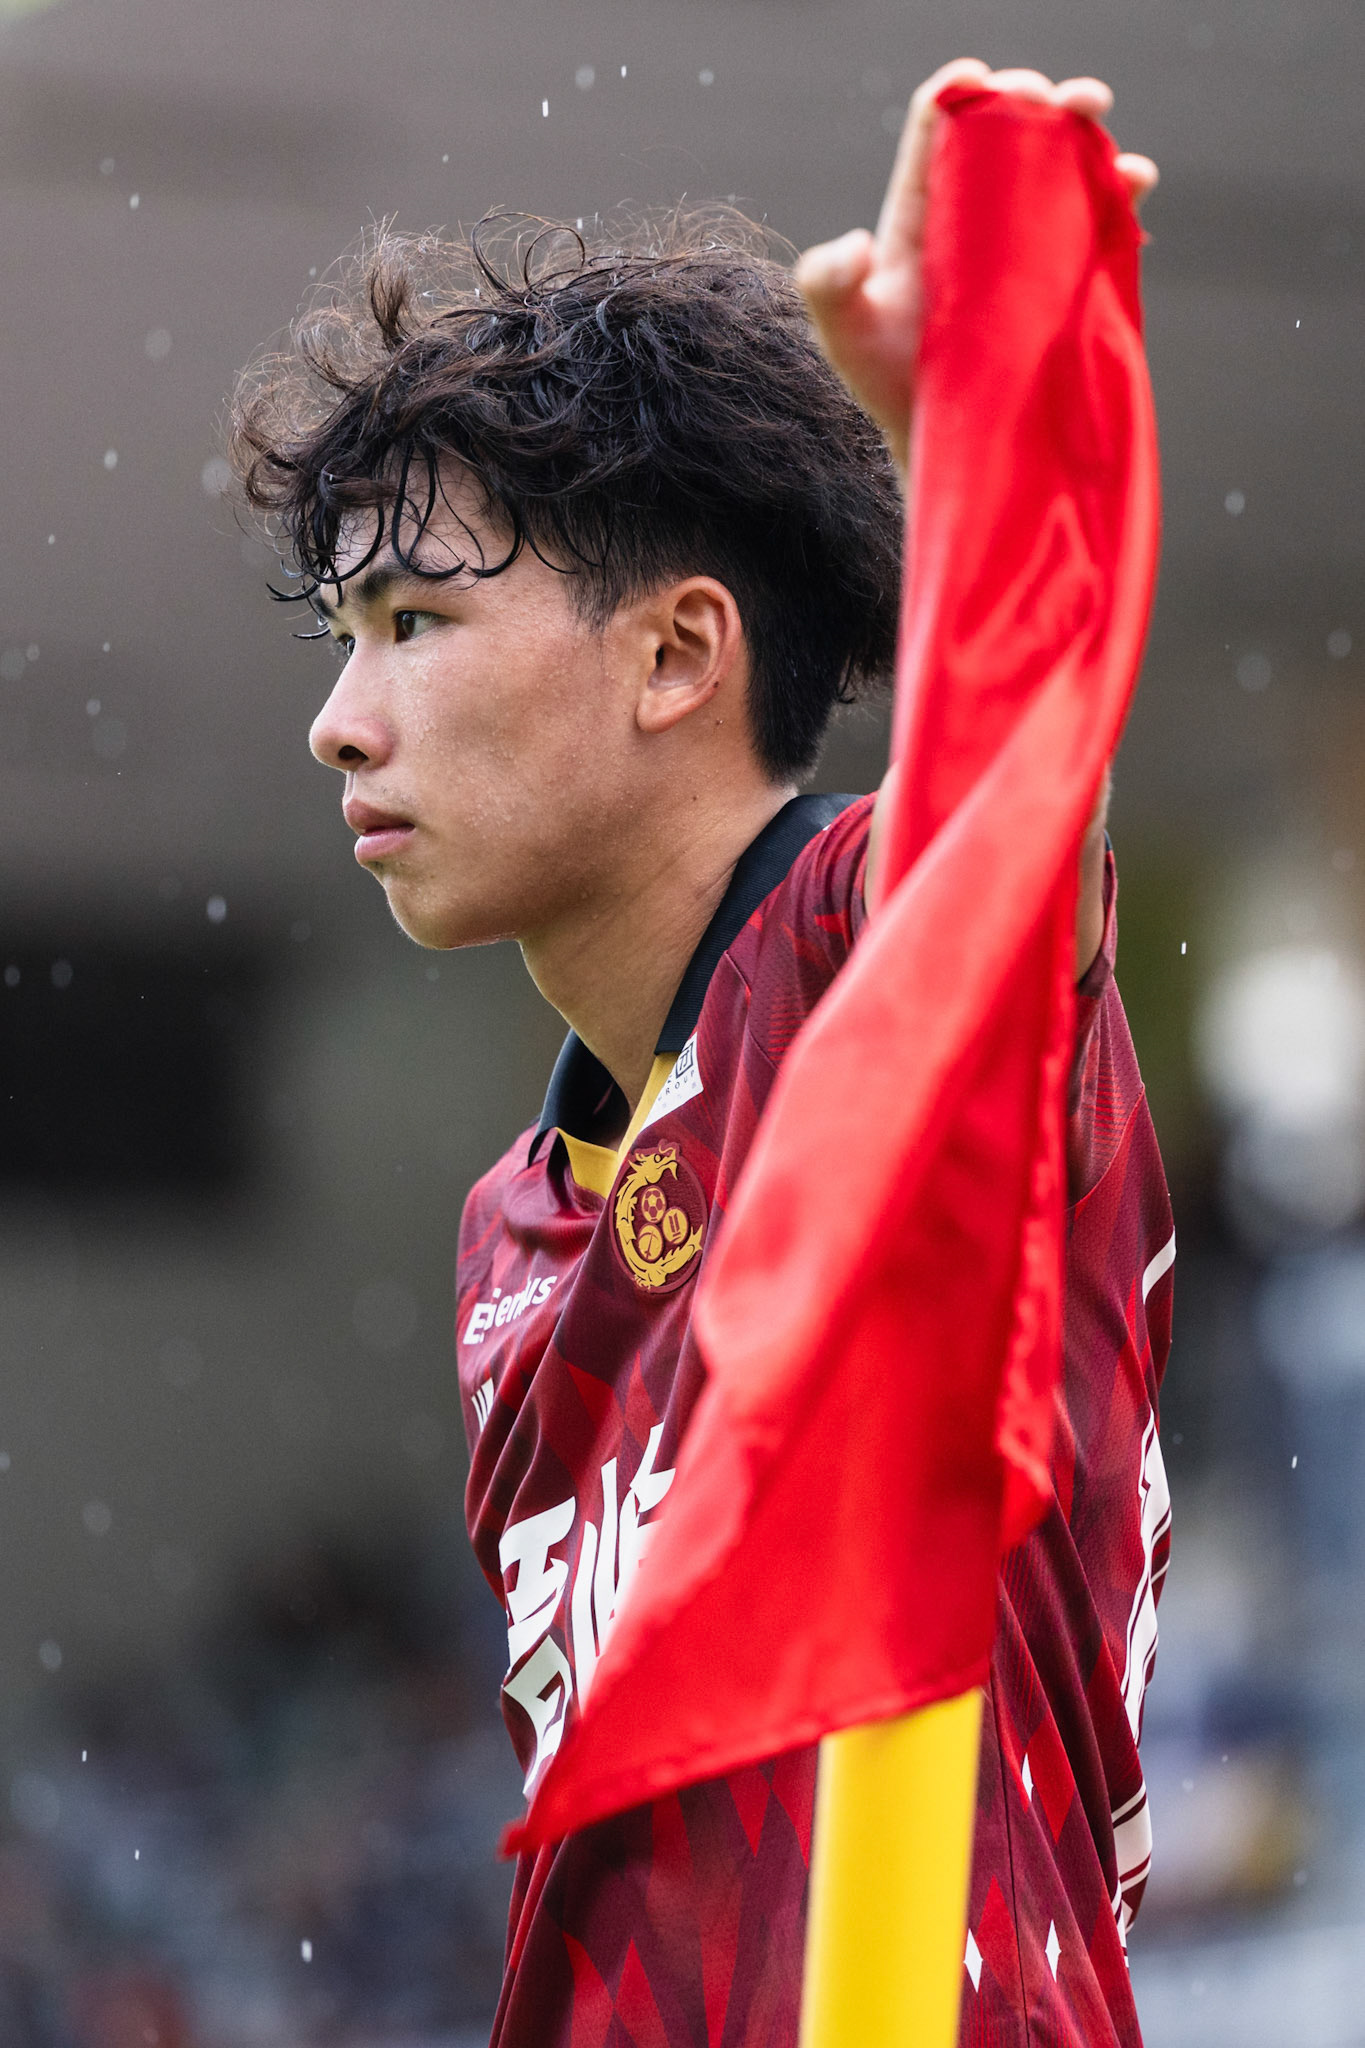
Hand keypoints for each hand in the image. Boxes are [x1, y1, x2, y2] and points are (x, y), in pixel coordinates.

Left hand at [795, 59, 1158, 470]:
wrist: (941, 438)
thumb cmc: (883, 384)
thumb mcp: (841, 334)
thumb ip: (825, 284)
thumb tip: (855, 244)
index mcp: (920, 211)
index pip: (937, 129)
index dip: (957, 92)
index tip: (979, 80)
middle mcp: (974, 214)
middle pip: (1007, 131)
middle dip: (1032, 98)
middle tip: (1051, 97)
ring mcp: (1022, 243)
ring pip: (1059, 165)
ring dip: (1084, 133)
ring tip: (1097, 118)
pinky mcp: (1062, 275)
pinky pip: (1097, 220)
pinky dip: (1119, 192)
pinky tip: (1133, 182)